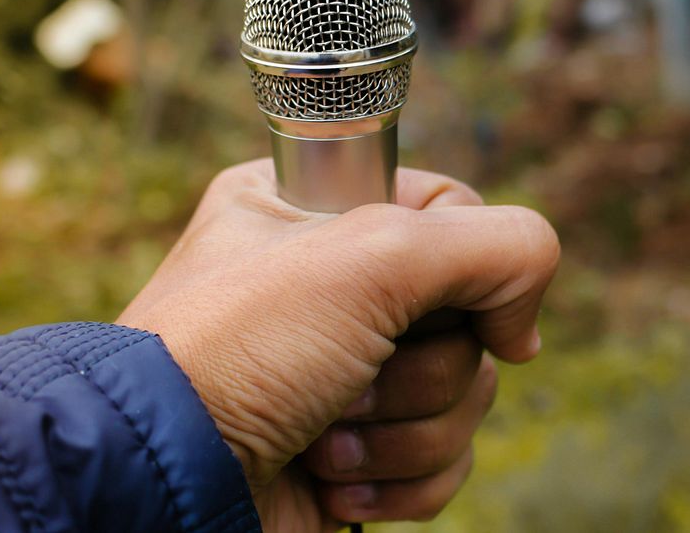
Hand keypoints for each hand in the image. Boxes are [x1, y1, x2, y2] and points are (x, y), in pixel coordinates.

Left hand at [117, 160, 559, 529]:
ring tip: (328, 435)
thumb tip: (524, 330)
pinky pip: (444, 460)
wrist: (165, 482)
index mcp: (319, 207)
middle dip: (421, 368)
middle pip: (470, 316)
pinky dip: (399, 478)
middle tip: (348, 376)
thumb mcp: (370, 257)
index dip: (465, 266)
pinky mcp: (361, 448)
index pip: (456, 212)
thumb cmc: (239, 351)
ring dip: (405, 430)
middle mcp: (336, 284)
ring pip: (467, 394)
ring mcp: (349, 370)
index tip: (431, 306)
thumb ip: (494, 246)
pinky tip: (330, 476)